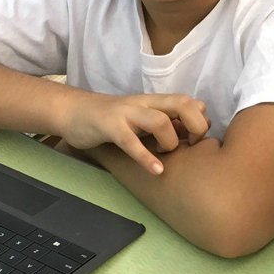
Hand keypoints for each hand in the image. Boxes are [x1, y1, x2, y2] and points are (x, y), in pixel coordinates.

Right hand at [59, 92, 209, 175]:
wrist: (72, 111)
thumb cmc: (111, 120)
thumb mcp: (141, 120)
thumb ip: (164, 124)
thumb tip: (190, 135)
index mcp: (154, 102)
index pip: (189, 102)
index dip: (201, 120)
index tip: (198, 141)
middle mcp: (144, 104)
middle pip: (182, 104)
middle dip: (196, 125)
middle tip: (192, 147)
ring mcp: (127, 113)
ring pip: (159, 121)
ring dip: (169, 141)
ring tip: (166, 156)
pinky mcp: (109, 126)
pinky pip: (130, 141)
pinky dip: (146, 158)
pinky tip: (156, 171)